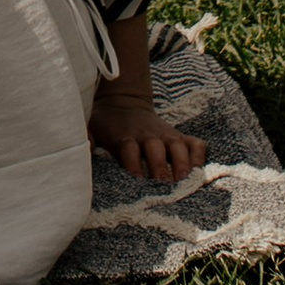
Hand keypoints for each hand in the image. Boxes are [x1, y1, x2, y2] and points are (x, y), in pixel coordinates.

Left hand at [87, 85, 206, 182]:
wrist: (122, 101)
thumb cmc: (105, 122)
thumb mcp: (90, 127)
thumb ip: (86, 139)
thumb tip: (85, 149)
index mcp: (124, 136)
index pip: (129, 148)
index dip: (133, 162)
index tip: (136, 178)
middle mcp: (147, 135)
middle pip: (155, 148)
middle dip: (159, 165)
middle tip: (164, 183)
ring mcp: (165, 135)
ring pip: (178, 146)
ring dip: (182, 162)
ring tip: (184, 179)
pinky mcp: (179, 136)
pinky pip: (195, 144)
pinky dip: (199, 155)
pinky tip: (198, 170)